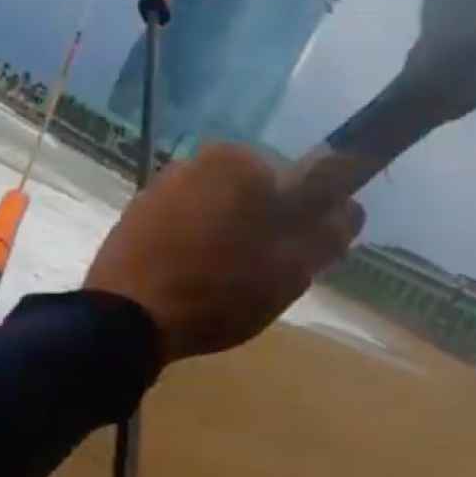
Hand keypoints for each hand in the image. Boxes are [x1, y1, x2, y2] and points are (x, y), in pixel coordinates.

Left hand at [83, 143, 364, 364]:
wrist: (125, 317)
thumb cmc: (218, 289)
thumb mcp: (291, 268)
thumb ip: (327, 231)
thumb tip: (350, 206)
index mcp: (239, 160)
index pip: (295, 184)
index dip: (303, 225)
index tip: (294, 263)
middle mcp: (197, 159)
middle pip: (255, 197)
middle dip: (264, 233)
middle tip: (260, 282)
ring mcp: (161, 185)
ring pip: (219, 212)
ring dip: (228, 242)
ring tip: (223, 290)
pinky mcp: (136, 214)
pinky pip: (184, 226)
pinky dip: (194, 249)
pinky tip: (191, 286)